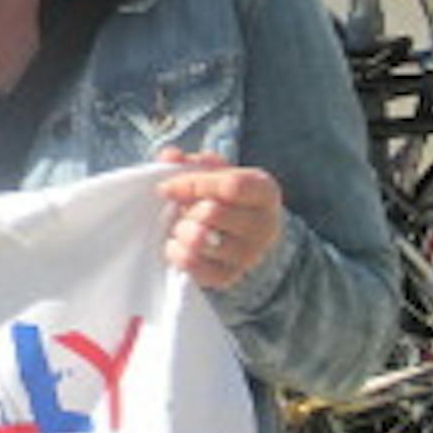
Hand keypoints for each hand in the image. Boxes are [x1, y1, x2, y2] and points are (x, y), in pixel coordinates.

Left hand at [157, 149, 283, 289]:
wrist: (232, 231)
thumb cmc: (219, 194)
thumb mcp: (210, 170)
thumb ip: (189, 161)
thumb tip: (170, 155)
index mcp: (264, 191)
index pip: (231, 186)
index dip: (193, 184)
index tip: (168, 187)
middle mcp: (264, 225)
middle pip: (214, 214)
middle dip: (187, 209)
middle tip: (179, 209)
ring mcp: (250, 255)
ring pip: (202, 242)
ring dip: (181, 230)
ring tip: (180, 226)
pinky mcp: (230, 276)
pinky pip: (195, 267)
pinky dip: (177, 253)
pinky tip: (177, 244)